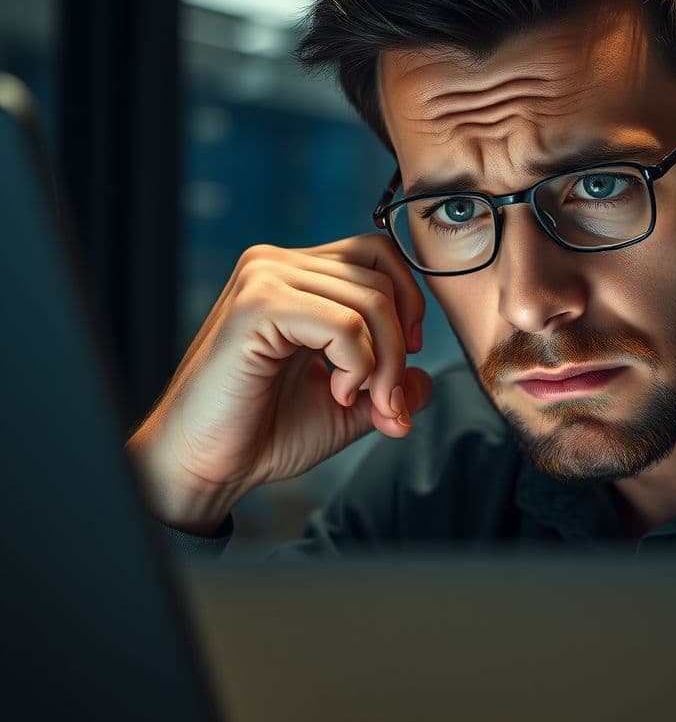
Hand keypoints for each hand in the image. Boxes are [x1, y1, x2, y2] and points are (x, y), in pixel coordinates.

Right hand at [125, 235, 431, 533]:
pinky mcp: (256, 305)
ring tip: (356, 399)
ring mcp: (264, 278)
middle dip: (400, 346)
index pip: (378, 253)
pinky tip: (335, 392)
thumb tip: (426, 379)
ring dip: (383, 362)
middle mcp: (277, 264)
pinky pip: (343, 323)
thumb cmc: (263, 432)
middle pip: (381, 278)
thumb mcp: (348, 404)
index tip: (403, 357)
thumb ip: (389, 383)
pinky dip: (358, 365)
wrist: (203, 467)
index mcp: (296, 275)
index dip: (408, 301)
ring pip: (370, 299)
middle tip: (386, 400)